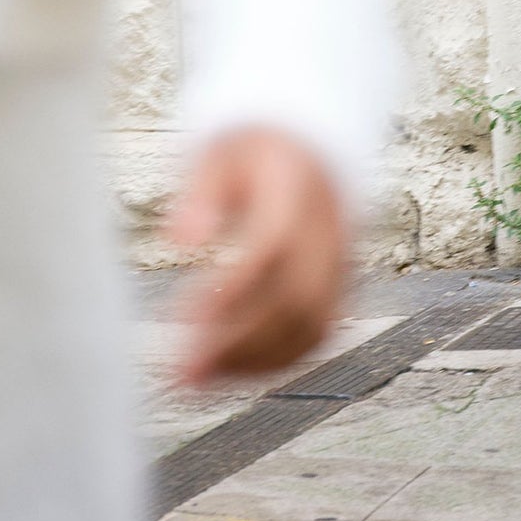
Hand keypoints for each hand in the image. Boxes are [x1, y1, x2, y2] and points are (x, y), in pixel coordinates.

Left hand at [167, 126, 348, 387]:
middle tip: (183, 371)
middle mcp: (327, 229)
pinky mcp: (340, 283)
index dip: (234, 289)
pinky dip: (278, 358)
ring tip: (198, 377)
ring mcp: (340, 259)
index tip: (185, 319)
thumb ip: (198, 194)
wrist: (307, 142)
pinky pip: (319, 330)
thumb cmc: (252, 149)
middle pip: (297, 298)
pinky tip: (231, 367)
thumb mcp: (216, 151)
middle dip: (241, 342)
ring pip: (313, 323)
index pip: (273, 246)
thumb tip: (179, 242)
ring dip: (257, 359)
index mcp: (295, 188)